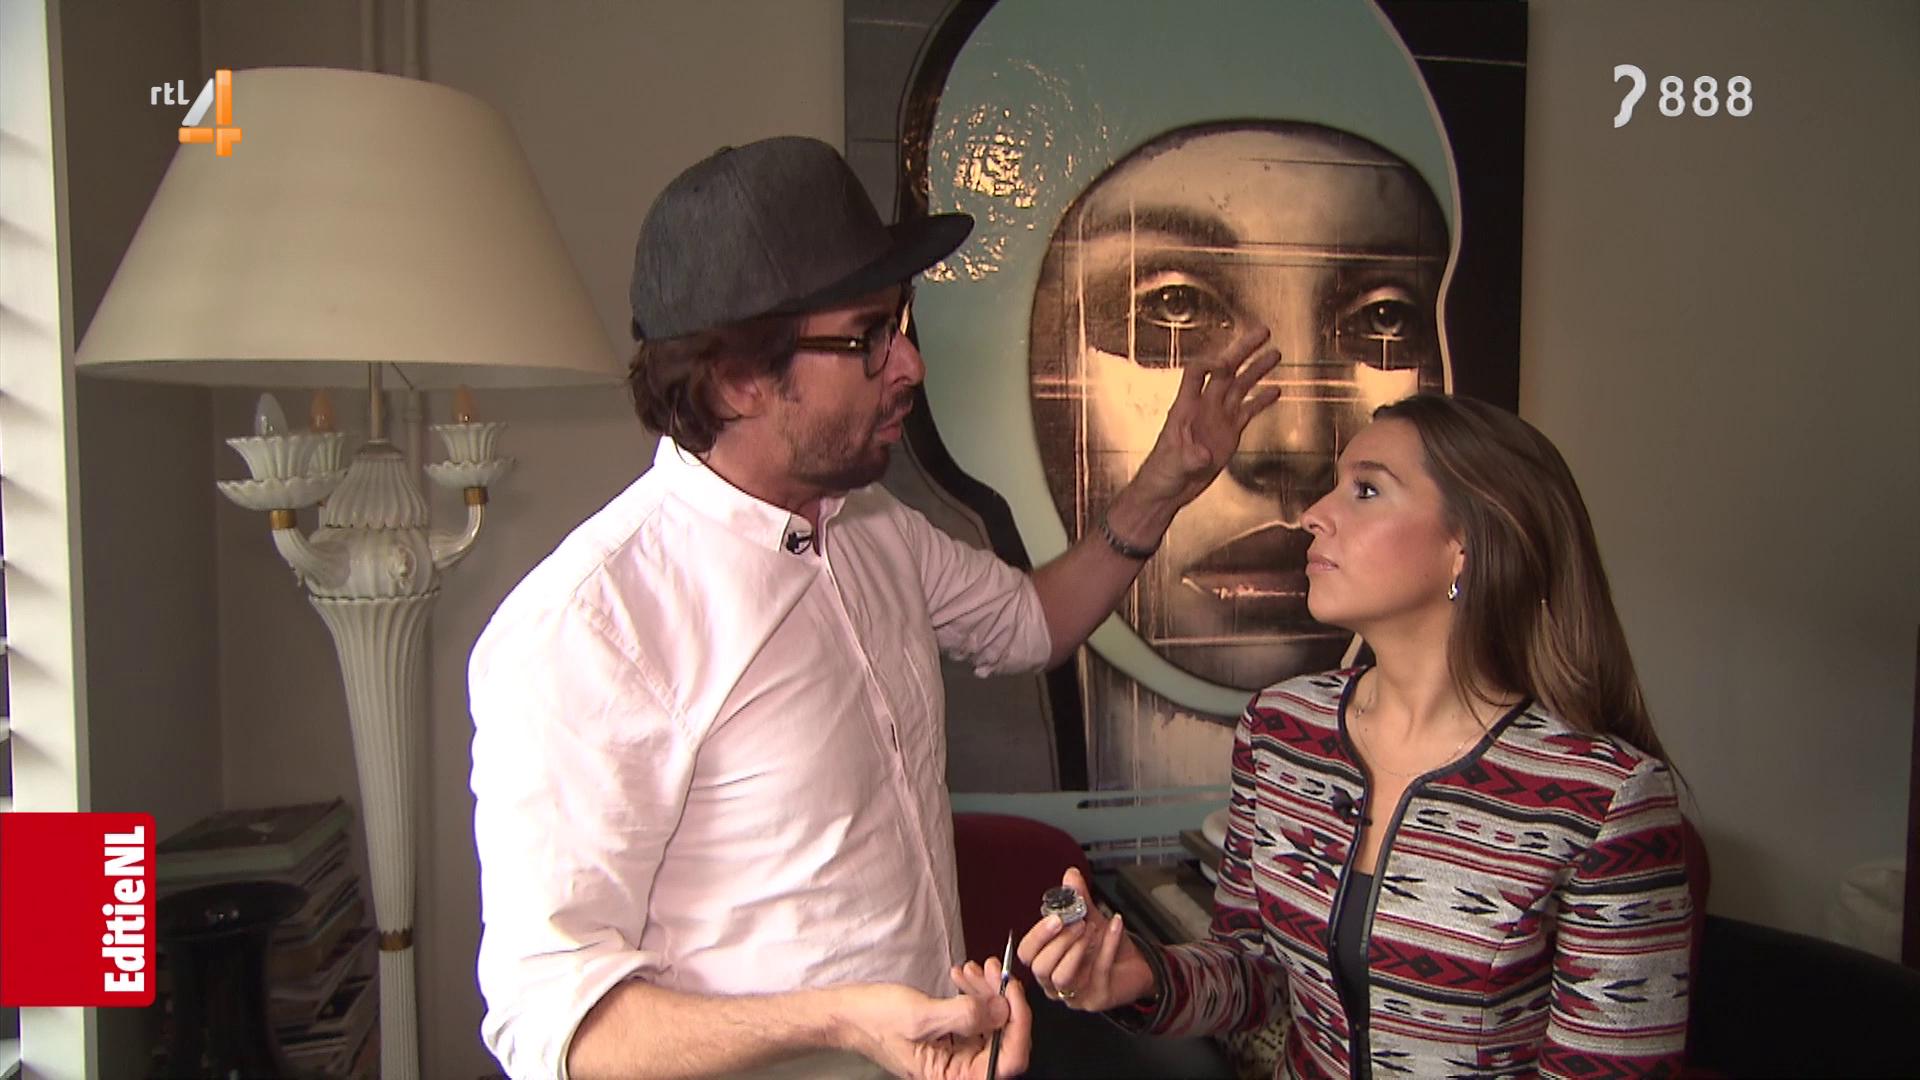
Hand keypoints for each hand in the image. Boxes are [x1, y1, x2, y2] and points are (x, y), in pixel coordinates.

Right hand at [835, 956, 1031, 1078]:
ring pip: (991, 1022)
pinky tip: (961, 975)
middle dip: (1001, 999)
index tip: (1011, 990)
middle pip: (1003, 1038)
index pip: (1007, 1060)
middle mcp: (959, 1071)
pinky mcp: (951, 1037)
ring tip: (972, 968)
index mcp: (953, 1078)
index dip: (1018, 1024)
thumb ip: (966, 1015)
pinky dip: (974, 993)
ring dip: (987, 991)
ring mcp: (957, 1053)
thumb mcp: (922, 1016)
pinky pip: (976, 1016)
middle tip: (991, 969)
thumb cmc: (875, 1021)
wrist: (848, 1013)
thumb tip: (1004, 1010)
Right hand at [1017, 867, 1156, 1012]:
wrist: (1138, 966)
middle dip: (1059, 941)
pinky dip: (1107, 945)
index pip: (1027, 954)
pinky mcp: (1096, 999)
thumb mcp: (1090, 919)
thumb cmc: (1106, 947)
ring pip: (1062, 976)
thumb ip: (1078, 899)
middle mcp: (1054, 983)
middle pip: (1040, 967)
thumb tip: (1070, 875)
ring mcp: (1074, 995)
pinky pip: (1097, 972)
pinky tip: (1115, 927)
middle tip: (1078, 922)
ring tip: (1092, 928)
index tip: (1055, 918)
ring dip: (1077, 947)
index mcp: (1046, 962)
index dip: (1037, 936)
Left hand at [1126, 327, 1282, 509]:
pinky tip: (1276, 390)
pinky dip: (1262, 400)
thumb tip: (1203, 454)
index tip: (1225, 364)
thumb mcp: (1173, 465)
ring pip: (1240, 386)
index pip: (1197, 372)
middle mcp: (1204, 406)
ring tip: (1275, 353)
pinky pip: (1248, 411)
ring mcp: (1218, 418)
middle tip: (1262, 333)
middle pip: (1226, 370)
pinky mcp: (1229, 433)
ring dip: (1257, 369)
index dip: (1211, 364)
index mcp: (1185, 406)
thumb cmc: (1161, 473)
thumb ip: (1189, 458)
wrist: (1167, 490)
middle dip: (1243, 350)